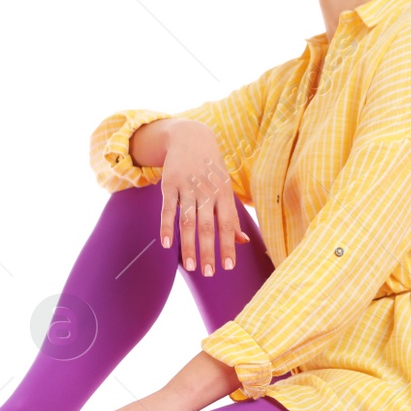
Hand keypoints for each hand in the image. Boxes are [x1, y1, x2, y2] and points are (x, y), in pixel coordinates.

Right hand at [156, 120, 251, 276]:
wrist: (191, 137)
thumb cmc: (212, 169)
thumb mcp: (225, 189)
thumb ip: (232, 216)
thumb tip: (243, 242)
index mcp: (223, 193)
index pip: (227, 224)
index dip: (228, 245)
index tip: (228, 267)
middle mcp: (207, 191)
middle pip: (207, 226)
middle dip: (208, 251)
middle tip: (209, 274)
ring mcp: (187, 187)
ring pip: (187, 221)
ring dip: (188, 245)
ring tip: (190, 267)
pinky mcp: (170, 184)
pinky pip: (168, 209)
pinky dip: (166, 226)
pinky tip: (167, 245)